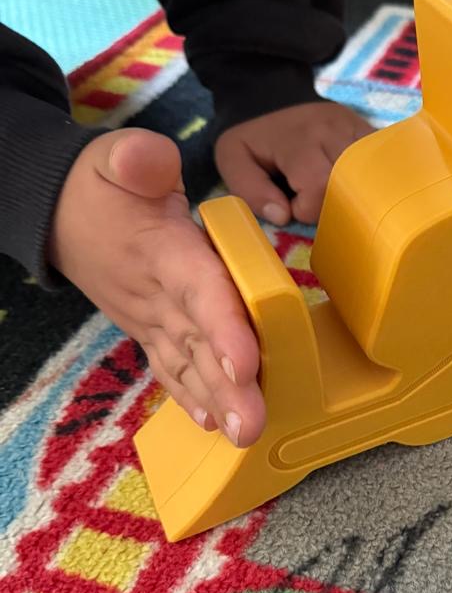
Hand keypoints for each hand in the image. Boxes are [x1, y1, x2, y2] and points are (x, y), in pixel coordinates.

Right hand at [48, 129, 266, 447]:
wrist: (58, 212)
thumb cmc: (103, 184)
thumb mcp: (117, 156)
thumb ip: (138, 160)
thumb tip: (149, 162)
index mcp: (164, 252)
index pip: (199, 292)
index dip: (223, 328)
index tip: (246, 364)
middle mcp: (158, 296)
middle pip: (199, 344)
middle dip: (226, 387)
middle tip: (252, 426)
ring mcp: (151, 318)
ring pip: (187, 365)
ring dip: (215, 402)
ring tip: (243, 436)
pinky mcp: (148, 330)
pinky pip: (170, 367)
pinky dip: (189, 397)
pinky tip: (211, 425)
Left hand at [214, 100, 372, 225]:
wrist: (273, 96)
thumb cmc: (254, 137)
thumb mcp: (232, 160)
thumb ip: (250, 192)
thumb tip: (283, 216)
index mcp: (299, 139)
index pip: (319, 187)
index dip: (306, 209)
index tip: (292, 204)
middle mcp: (334, 130)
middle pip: (349, 185)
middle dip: (332, 206)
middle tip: (315, 202)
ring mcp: (357, 128)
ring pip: (370, 176)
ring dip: (353, 194)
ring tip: (333, 193)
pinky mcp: (371, 132)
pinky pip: (381, 163)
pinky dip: (369, 181)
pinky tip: (353, 184)